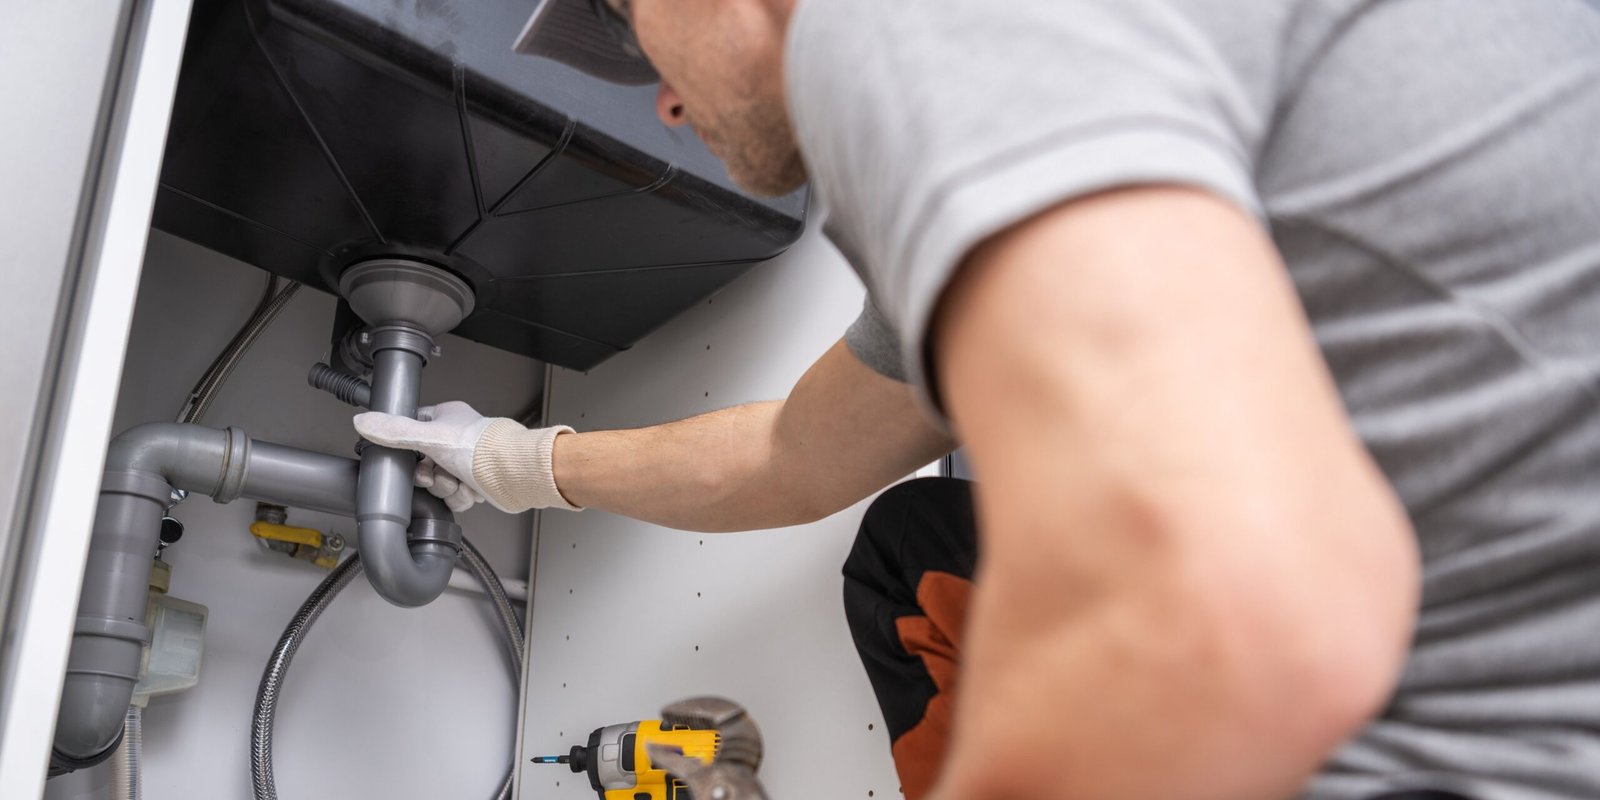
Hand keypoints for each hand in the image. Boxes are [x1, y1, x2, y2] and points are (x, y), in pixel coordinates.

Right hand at [353, 401, 578, 513]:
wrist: (512, 473)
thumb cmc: (481, 448)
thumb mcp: (428, 436)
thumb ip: (394, 431)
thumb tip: (363, 422)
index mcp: (447, 418)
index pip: (413, 431)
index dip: (407, 450)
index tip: (408, 459)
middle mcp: (458, 438)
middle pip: (424, 463)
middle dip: (429, 476)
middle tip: (436, 474)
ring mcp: (468, 462)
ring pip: (439, 483)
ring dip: (446, 488)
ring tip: (458, 481)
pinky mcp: (477, 483)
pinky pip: (456, 497)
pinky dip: (461, 498)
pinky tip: (470, 490)